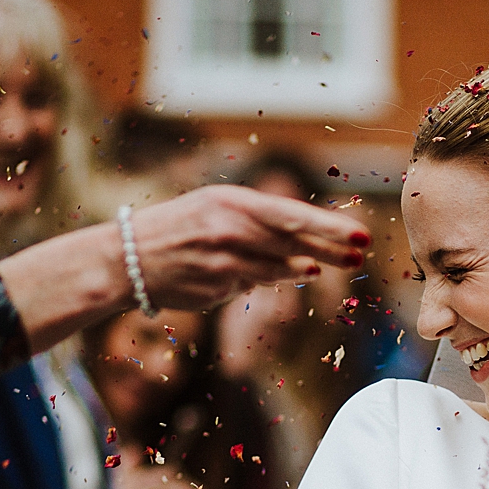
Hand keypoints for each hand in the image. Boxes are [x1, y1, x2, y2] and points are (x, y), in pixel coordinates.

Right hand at [130, 186, 369, 312]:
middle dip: (329, 248)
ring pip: (276, 268)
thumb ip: (259, 223)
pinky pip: (250, 285)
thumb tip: (305, 245)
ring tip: (316, 268)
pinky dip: (259, 279)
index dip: (329, 226)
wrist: (127, 257)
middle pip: (292, 241)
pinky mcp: (217, 286)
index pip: (291, 215)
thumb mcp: (216, 209)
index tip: (361, 234)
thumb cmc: (179, 229)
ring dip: (299, 267)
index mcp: (232, 201)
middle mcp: (231, 228)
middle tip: (358, 254)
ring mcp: (224, 260)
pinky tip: (254, 274)